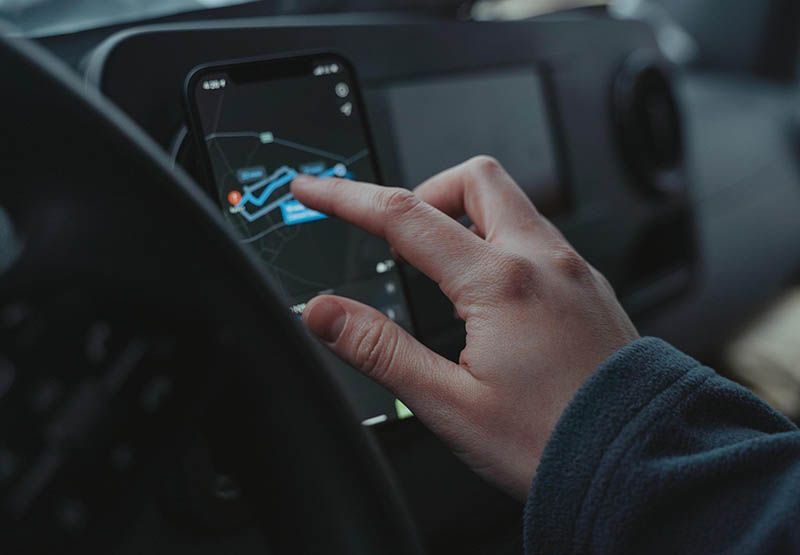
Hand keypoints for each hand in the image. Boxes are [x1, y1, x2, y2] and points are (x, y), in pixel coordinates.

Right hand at [291, 156, 638, 501]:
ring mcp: (574, 270)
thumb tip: (324, 313)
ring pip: (510, 204)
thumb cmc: (552, 442)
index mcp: (502, 284)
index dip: (347, 197)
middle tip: (396, 233)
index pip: (405, 217)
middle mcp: (544, 261)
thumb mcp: (449, 404)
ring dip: (464, 216)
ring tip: (438, 269)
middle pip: (474, 178)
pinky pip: (537, 237)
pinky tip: (489, 295)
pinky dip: (499, 242)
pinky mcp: (589, 287)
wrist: (639, 464)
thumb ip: (379, 349)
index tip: (315, 188)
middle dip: (424, 190)